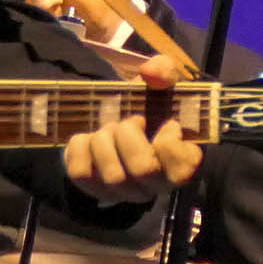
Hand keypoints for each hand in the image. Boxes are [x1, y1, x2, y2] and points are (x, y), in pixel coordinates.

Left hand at [60, 84, 202, 203]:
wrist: (119, 118)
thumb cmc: (149, 106)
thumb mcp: (162, 84)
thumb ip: (164, 70)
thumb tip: (150, 72)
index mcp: (182, 165)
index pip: (182, 167)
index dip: (169, 139)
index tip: (166, 122)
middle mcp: (155, 186)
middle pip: (141, 169)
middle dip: (129, 134)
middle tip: (129, 121)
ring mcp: (124, 193)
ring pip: (111, 175)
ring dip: (104, 139)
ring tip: (109, 128)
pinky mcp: (94, 189)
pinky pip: (81, 173)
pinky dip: (80, 147)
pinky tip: (89, 137)